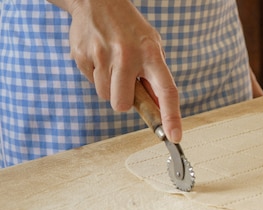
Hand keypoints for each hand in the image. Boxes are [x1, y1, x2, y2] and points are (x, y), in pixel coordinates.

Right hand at [49, 0, 182, 141]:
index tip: (175, 137)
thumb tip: (160, 110)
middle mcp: (128, 56)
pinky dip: (96, 75)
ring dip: (109, 86)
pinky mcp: (82, 55)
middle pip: (123, 104)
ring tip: (112, 63)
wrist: (98, 1)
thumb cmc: (131, 31)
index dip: (171, 117)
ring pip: (105, 96)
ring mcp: (103, 55)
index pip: (167, 91)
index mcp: (152, 54)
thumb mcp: (153, 48)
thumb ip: (156, 79)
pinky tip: (100, 57)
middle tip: (125, 83)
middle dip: (123, 100)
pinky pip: (91, 83)